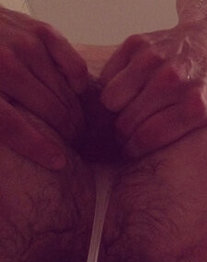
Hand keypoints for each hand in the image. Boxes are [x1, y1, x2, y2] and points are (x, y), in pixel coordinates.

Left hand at [0, 7, 87, 168]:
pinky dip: (77, 84)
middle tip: (70, 144)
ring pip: (65, 94)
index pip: (13, 126)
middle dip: (66, 134)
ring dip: (73, 115)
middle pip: (49, 111)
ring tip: (72, 127)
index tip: (58, 163)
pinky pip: (75, 67)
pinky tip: (72, 92)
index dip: (38, 148)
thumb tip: (28, 153)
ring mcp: (25, 45)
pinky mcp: (42, 32)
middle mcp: (3, 64)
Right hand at [100, 20, 206, 181]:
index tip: (132, 152)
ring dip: (114, 113)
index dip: (134, 150)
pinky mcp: (137, 45)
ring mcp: (153, 61)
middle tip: (125, 138)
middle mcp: (173, 82)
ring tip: (124, 116)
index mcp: (195, 106)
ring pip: (112, 100)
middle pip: (128, 122)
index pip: (149, 138)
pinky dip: (110, 88)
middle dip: (122, 136)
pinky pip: (108, 77)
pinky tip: (124, 94)